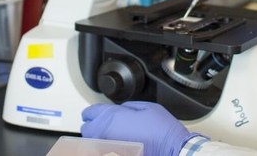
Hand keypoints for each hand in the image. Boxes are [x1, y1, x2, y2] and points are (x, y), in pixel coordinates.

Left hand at [81, 102, 196, 155]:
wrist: (170, 149)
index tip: (97, 113)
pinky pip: (102, 152)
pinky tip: (116, 146)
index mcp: (112, 116)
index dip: (94, 112)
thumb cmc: (161, 130)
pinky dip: (106, 149)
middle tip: (104, 125)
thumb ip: (127, 106)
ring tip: (110, 137)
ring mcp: (108, 148)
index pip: (89, 112)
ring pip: (92, 143)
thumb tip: (121, 109)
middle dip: (94, 125)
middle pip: (86, 129)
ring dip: (98, 139)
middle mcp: (105, 133)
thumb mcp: (146, 107)